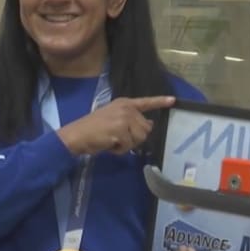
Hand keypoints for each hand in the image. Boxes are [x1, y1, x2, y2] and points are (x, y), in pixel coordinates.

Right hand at [57, 96, 175, 155]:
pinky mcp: (120, 130)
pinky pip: (129, 146)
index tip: (173, 100)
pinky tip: (109, 144)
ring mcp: (124, 118)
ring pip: (140, 138)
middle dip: (134, 138)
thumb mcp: (114, 120)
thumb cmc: (94, 129)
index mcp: (124, 103)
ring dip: (127, 145)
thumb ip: (131, 120)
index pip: (146, 102)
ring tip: (112, 140)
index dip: (160, 101)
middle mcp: (126, 108)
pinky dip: (119, 150)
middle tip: (117, 137)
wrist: (76, 135)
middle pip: (146, 129)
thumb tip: (149, 123)